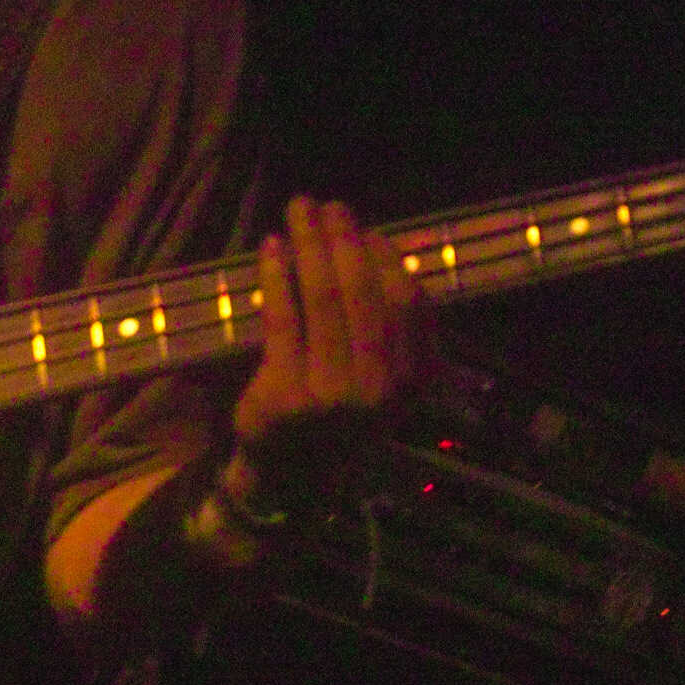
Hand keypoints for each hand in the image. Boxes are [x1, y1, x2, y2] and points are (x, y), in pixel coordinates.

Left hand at [226, 194, 425, 512]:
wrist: (295, 479)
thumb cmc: (339, 415)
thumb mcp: (383, 382)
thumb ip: (391, 330)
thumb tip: (375, 246)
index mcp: (413, 382)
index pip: (410, 305)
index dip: (389, 259)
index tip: (369, 230)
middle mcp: (379, 390)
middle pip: (363, 294)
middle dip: (344, 239)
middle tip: (329, 205)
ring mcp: (332, 395)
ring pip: (322, 299)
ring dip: (309, 244)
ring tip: (299, 209)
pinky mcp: (286, 395)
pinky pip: (282, 319)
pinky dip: (276, 275)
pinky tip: (271, 246)